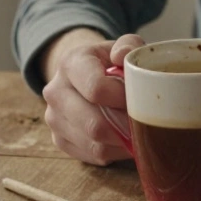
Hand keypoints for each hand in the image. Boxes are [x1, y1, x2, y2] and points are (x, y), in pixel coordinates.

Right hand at [41, 30, 144, 164]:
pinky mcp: (59, 140)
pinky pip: (93, 155)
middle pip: (95, 124)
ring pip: (95, 144)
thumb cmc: (109, 62)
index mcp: (70, 63)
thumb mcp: (120, 46)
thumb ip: (129, 45)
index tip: (140, 97)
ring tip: (137, 129)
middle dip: (126, 126)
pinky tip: (124, 138)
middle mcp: (56, 92)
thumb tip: (122, 56)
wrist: (82, 75)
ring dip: (122, 141)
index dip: (124, 98)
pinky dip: (115, 151)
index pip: (96, 89)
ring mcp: (54, 118)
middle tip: (145, 121)